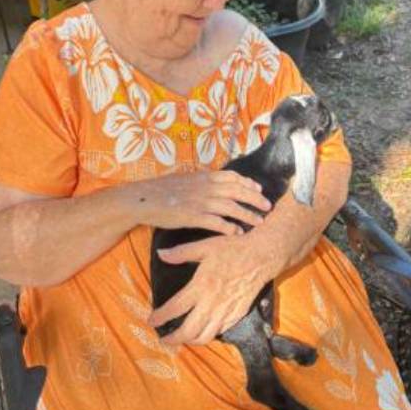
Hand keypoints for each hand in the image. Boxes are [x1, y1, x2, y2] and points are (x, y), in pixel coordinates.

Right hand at [134, 170, 270, 234]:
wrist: (143, 198)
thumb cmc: (161, 190)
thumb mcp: (185, 179)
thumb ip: (201, 181)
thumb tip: (213, 182)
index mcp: (204, 176)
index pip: (232, 176)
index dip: (248, 182)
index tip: (259, 188)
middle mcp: (205, 187)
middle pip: (237, 191)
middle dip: (255, 199)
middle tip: (268, 207)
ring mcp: (200, 202)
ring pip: (231, 207)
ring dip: (247, 214)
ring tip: (259, 222)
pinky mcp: (193, 216)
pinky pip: (216, 222)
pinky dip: (229, 227)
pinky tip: (238, 233)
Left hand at [148, 232, 272, 346]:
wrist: (261, 256)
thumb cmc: (232, 249)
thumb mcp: (205, 246)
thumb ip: (181, 253)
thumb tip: (161, 254)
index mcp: (201, 285)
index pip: (175, 307)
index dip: (161, 317)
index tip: (151, 320)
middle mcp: (212, 302)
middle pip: (188, 330)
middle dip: (173, 339)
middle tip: (164, 339)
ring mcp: (226, 311)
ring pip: (205, 336)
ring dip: (190, 341)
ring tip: (182, 338)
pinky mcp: (237, 315)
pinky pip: (220, 332)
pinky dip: (208, 335)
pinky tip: (202, 331)